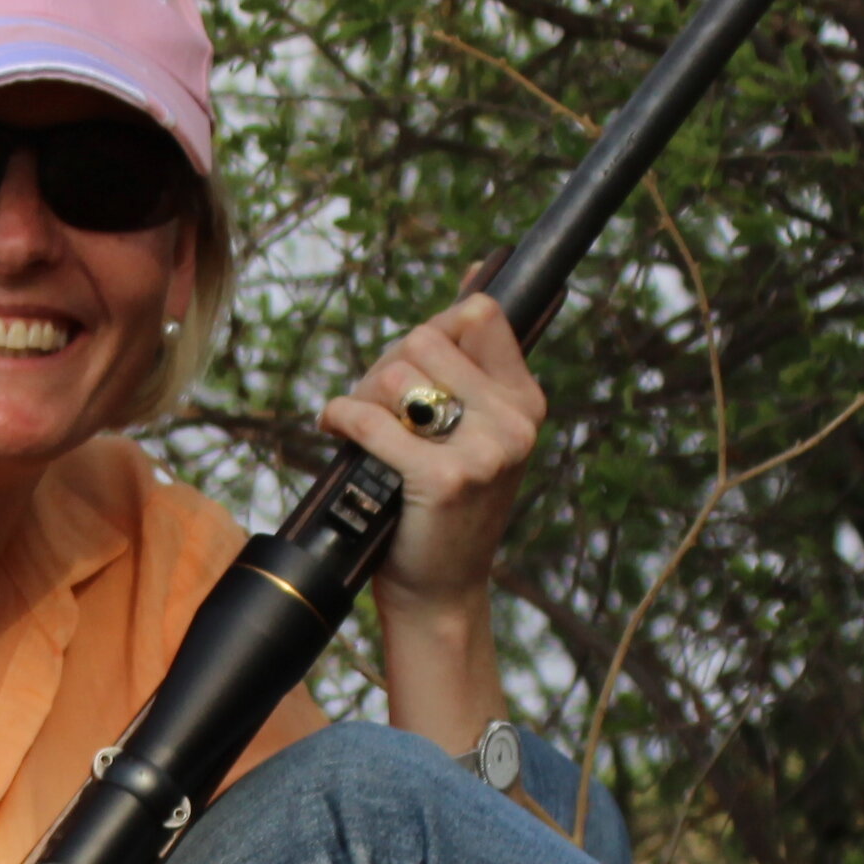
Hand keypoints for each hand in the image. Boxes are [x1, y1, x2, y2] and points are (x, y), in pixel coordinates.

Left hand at [311, 289, 540, 748]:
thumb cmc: (444, 507)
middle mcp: (515, 423)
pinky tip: (336, 429)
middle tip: (373, 405)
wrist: (441, 591)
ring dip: (361, 394)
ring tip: (360, 426)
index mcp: (526, 404)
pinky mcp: (444, 479)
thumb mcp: (476, 433)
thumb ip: (472, 363)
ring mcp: (485, 452)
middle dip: (385, 366)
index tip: (412, 367)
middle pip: (426, 339)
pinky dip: (340, 417)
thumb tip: (475, 272)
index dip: (432, 332)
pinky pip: (371, 419)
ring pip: (395, 374)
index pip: (479, 315)